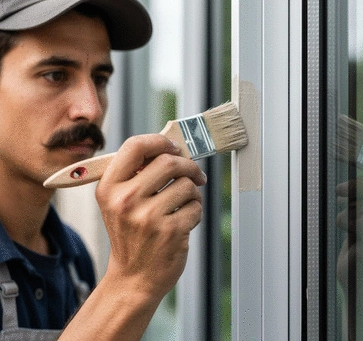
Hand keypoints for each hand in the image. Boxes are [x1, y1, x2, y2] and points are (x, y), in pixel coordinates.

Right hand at [60, 134, 206, 339]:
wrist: (132, 278)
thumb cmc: (130, 235)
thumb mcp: (118, 202)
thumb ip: (136, 174)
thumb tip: (171, 149)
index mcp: (109, 187)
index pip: (135, 146)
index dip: (160, 141)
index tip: (173, 148)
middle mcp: (125, 200)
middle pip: (169, 162)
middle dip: (188, 166)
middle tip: (194, 174)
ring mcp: (148, 217)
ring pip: (187, 185)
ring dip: (193, 193)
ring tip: (184, 204)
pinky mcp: (170, 232)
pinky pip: (196, 206)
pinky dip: (195, 211)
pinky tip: (184, 221)